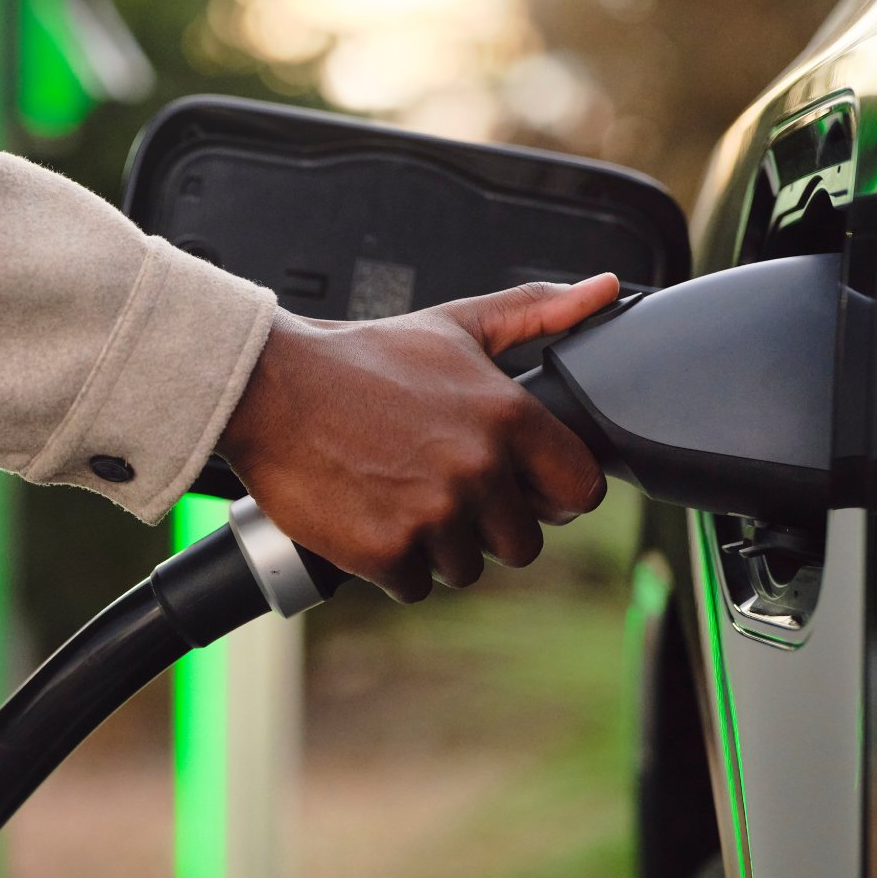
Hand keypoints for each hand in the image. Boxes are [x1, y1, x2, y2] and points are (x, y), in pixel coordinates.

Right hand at [217, 275, 618, 601]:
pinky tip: (371, 515)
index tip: (524, 487)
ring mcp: (434, 516)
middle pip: (524, 544)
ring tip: (399, 495)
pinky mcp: (387, 552)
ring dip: (437, 545)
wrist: (270, 388)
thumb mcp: (455, 325)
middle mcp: (479, 470)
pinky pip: (414, 587)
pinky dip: (393, 564)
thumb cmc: (361, 358)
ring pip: (466, 569)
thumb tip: (606, 290)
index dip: (554, 494)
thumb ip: (537, 312)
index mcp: (508, 417)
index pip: (581, 490)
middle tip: (443, 489)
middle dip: (489, 526)